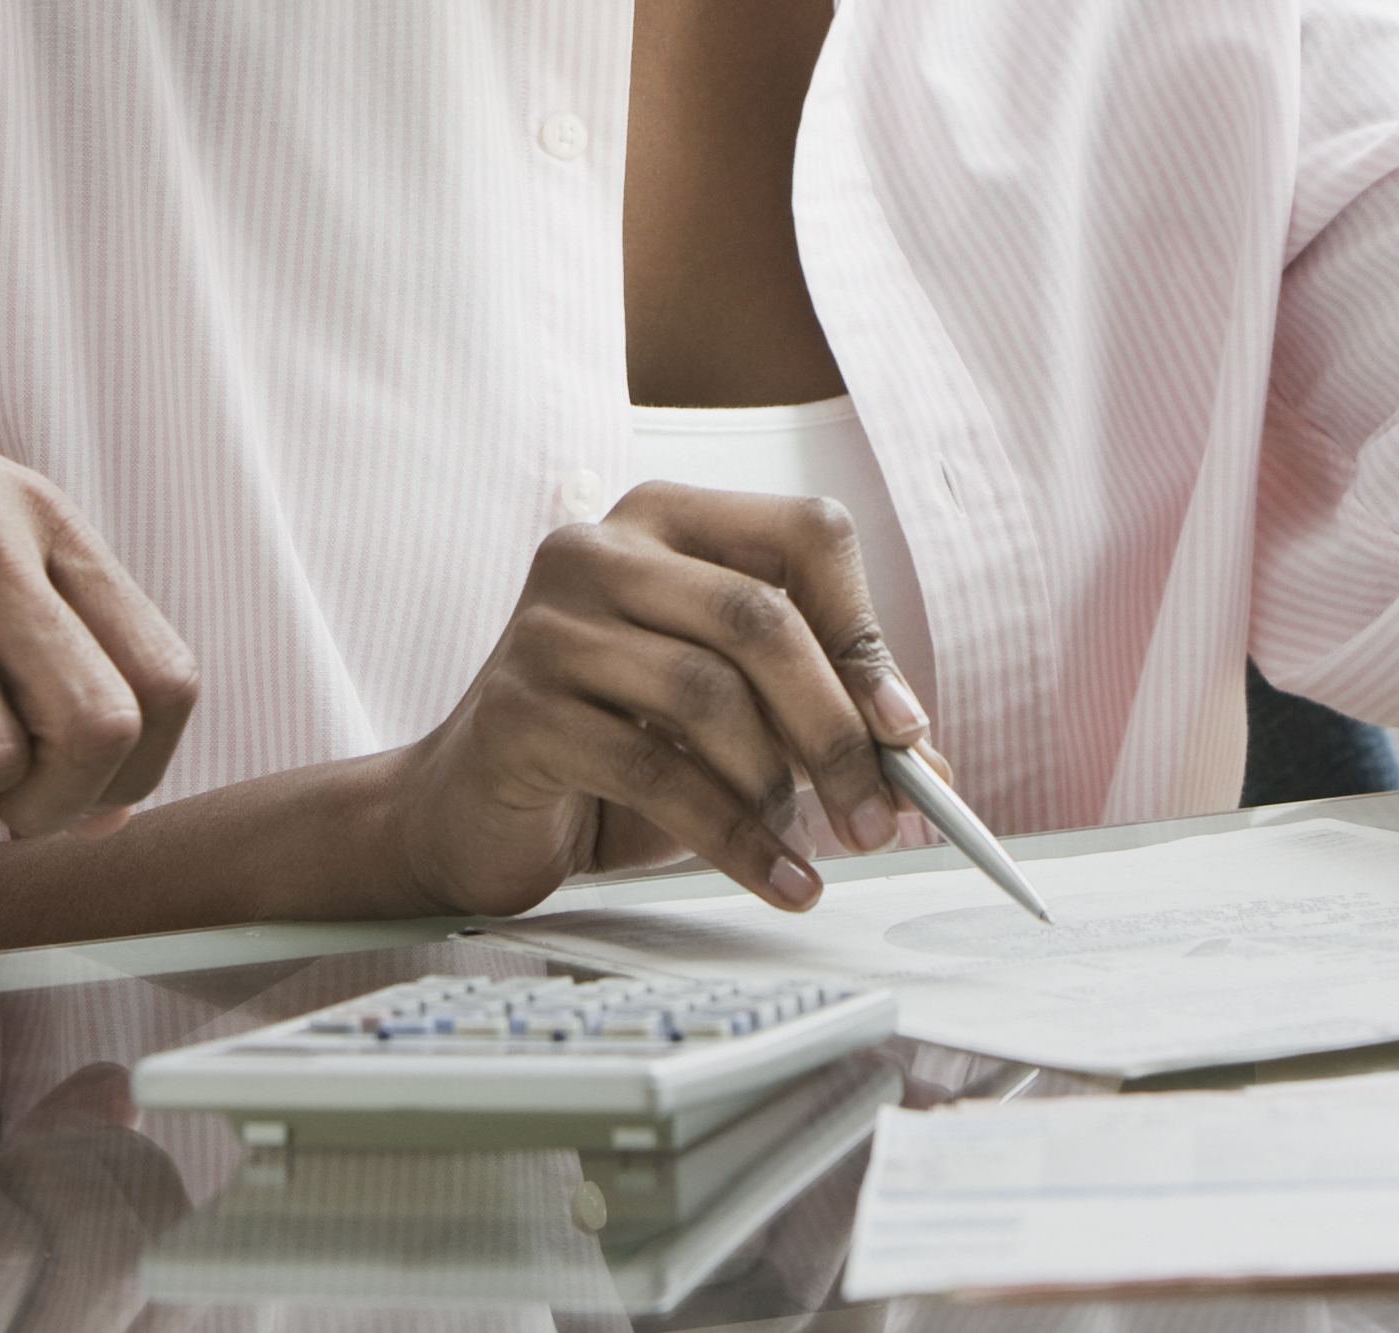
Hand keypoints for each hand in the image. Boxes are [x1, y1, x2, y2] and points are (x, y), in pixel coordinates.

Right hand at [383, 484, 921, 917]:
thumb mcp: (732, 719)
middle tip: (881, 818)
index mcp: (667, 521)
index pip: (804, 534)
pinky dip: (731, 837)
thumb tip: (926, 765)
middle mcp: (599, 549)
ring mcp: (546, 624)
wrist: (472, 812)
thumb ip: (822, 719)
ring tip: (804, 849)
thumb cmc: (616, 749)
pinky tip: (773, 878)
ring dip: (779, 790)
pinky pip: (650, 773)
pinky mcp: (516, 708)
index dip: (866, 631)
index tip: (906, 729)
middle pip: (758, 619)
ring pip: (706, 693)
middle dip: (836, 731)